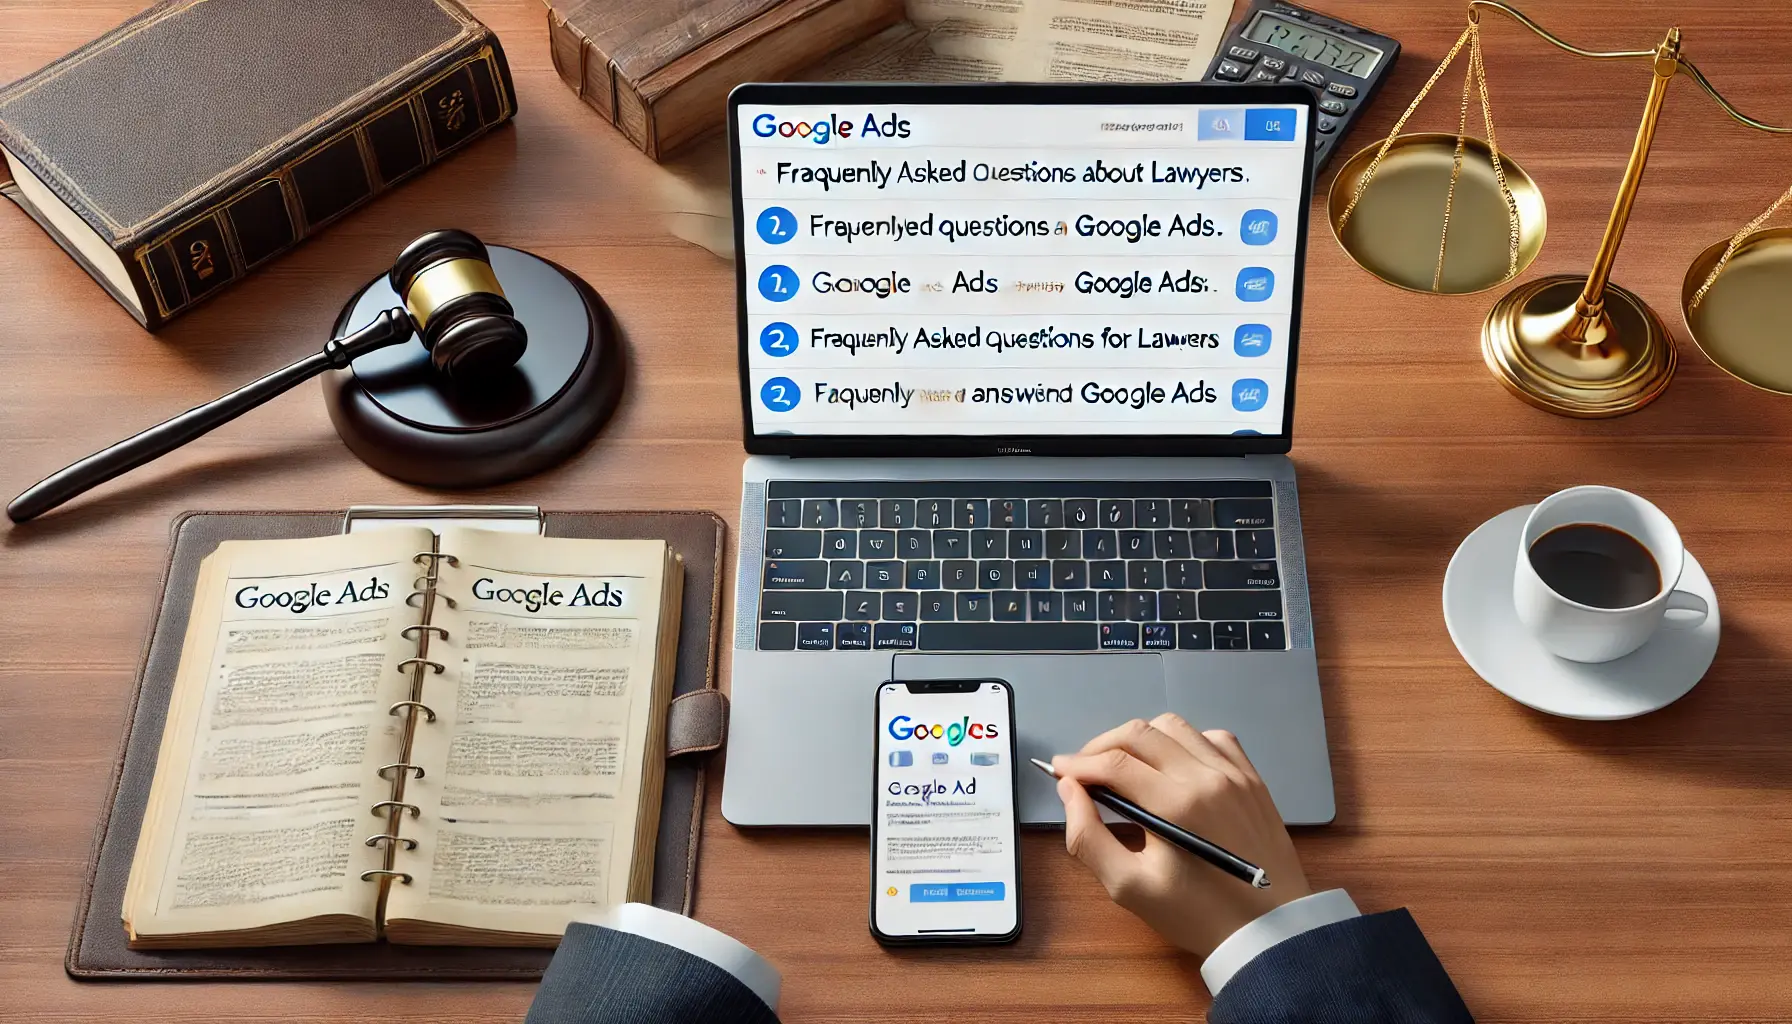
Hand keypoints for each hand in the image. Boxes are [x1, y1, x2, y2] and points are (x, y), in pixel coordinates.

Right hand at [1053, 714, 1310, 959]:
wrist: (1268, 930)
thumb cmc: (1197, 914)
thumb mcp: (1129, 887)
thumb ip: (1087, 838)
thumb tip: (1069, 791)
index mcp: (1176, 804)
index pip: (1114, 762)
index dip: (1078, 763)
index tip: (1058, 770)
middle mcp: (1206, 777)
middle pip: (1140, 733)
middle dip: (1101, 745)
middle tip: (1084, 769)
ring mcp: (1233, 773)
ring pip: (1174, 726)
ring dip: (1140, 738)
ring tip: (1124, 765)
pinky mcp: (1251, 778)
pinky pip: (1211, 737)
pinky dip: (1182, 742)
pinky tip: (1172, 766)